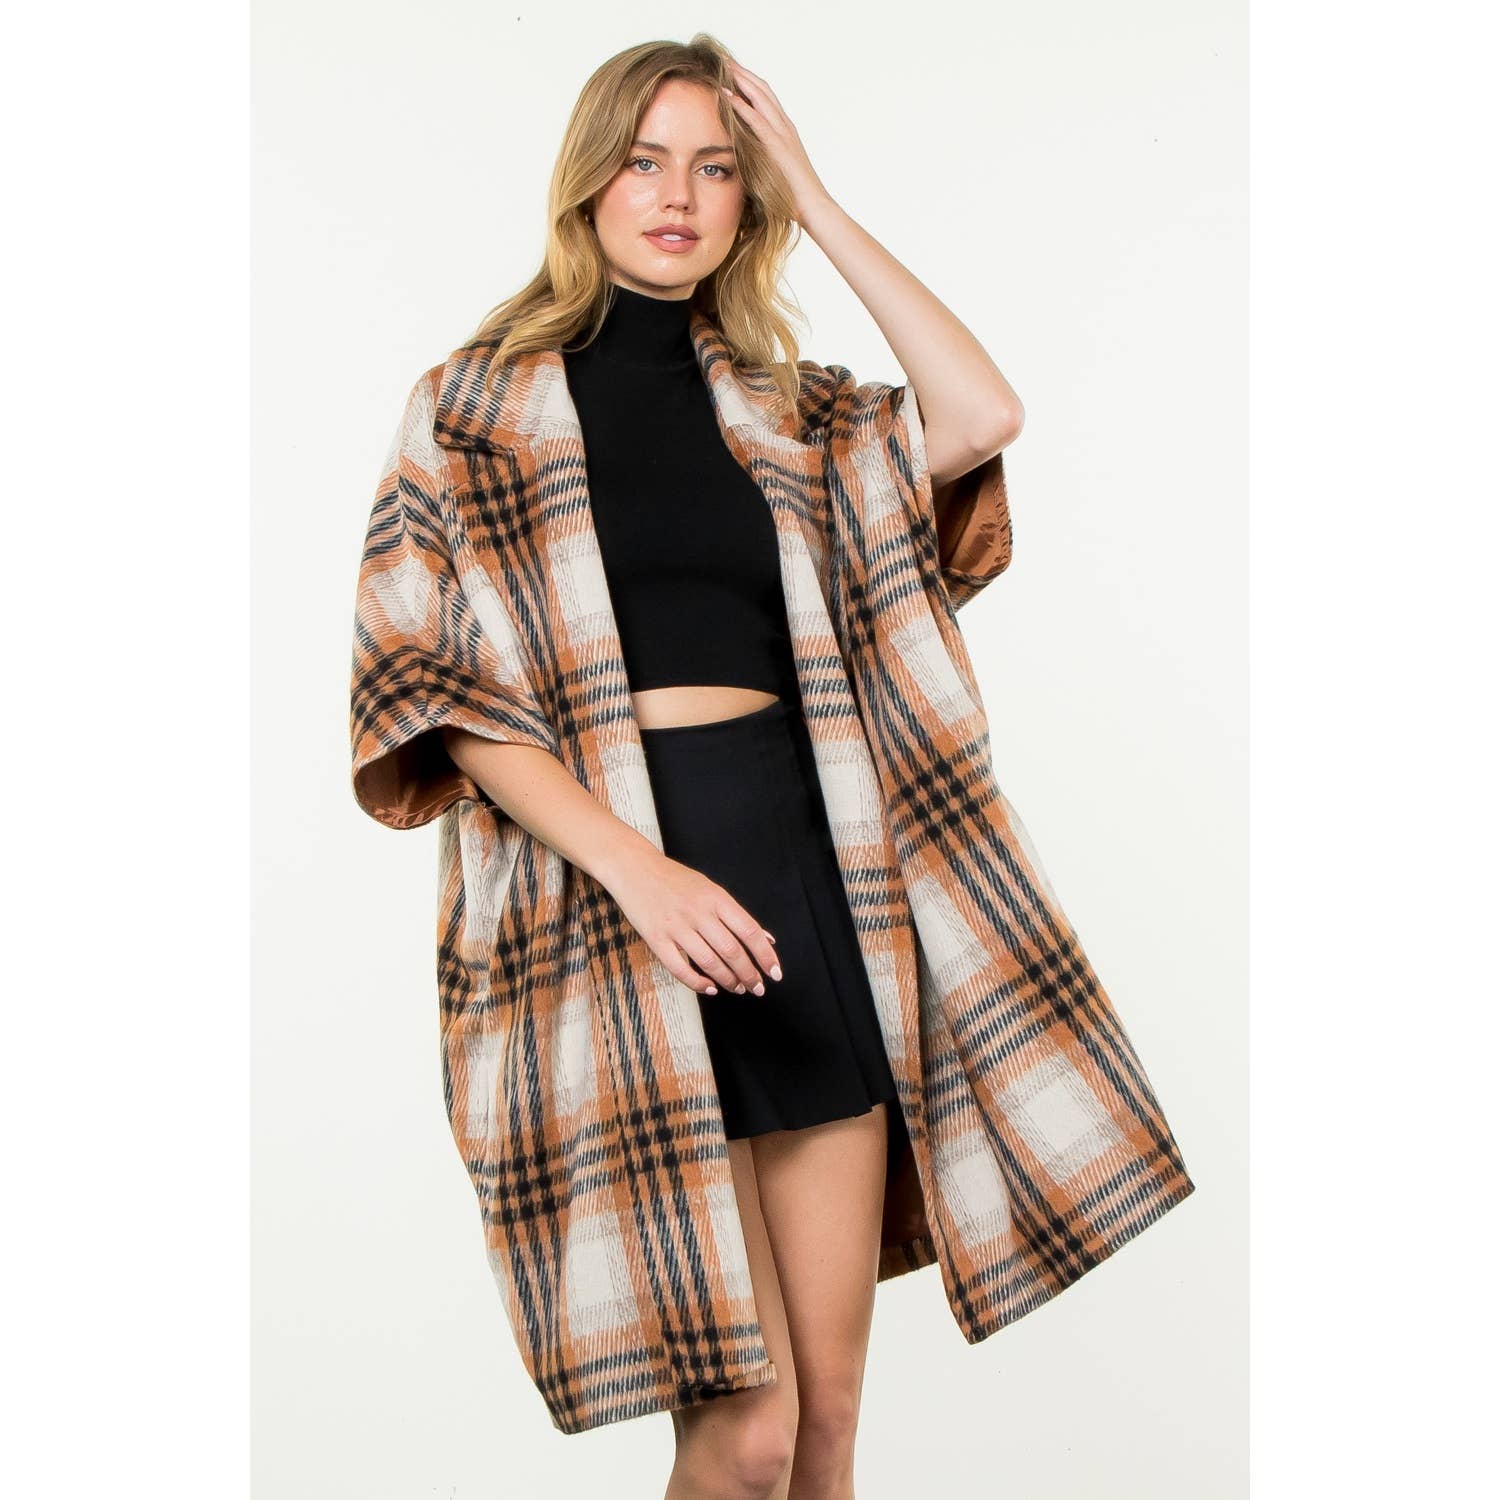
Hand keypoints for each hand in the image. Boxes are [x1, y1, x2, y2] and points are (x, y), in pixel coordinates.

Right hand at [607, 848, 783, 997]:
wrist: (635, 868)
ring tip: (737, 988)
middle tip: (757, 988)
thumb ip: (736, 915)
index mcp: (716, 897)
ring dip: (728, 980)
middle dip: (749, 974)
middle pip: (732, 951)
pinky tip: (709, 987)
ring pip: (710, 962)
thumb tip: (766, 939)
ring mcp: (676, 926)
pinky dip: (698, 982)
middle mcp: (698, 912)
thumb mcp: (710, 889)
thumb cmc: (674, 879)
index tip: (774, 973)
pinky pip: (680, 968)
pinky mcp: (656, 939)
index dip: (765, 955)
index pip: (749, 931)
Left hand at [719, 57, 831, 221]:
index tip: (732, 71)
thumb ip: (761, 159)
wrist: (813, 206)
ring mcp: (782, 134)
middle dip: (743, 73)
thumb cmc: (794, 196)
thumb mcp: (774, 171)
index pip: (766, 98)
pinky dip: (741, 105)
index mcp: (785, 131)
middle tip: (723, 59)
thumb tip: (744, 161)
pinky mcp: (777, 146)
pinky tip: (727, 95)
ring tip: (722, 66)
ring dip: (740, 80)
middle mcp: (785, 126)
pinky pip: (757, 119)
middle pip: (762, 90)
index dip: (749, 82)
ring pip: (760, 97)